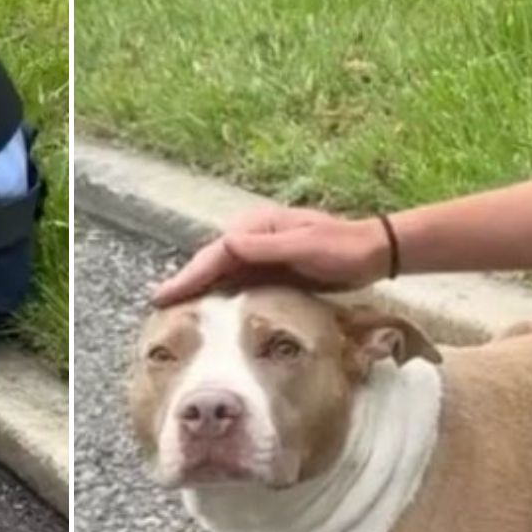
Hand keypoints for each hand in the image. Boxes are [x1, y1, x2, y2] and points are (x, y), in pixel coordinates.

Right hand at [151, 205, 393, 305]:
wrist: (373, 251)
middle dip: (186, 280)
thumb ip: (265, 247)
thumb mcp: (304, 246)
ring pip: (222, 271)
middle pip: (212, 261)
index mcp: (258, 227)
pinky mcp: (273, 266)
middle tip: (157, 301)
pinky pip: (238, 279)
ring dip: (200, 286)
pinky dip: (220, 290)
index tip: (164, 294)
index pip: (215, 254)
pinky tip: (209, 305)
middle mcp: (255, 236)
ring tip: (173, 305)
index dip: (188, 275)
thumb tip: (226, 243)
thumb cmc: (342, 249)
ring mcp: (264, 251)